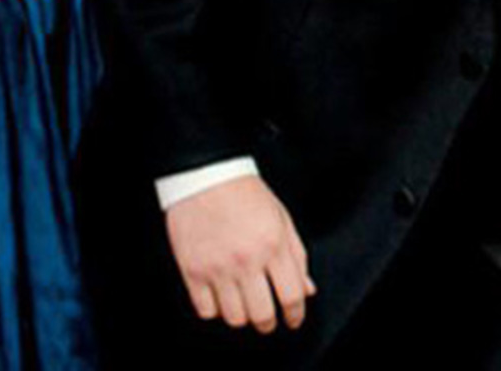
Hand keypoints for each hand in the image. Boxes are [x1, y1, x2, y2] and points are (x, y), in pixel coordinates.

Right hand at [165, 175, 315, 332]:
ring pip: (234, 318)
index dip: (296, 314)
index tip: (294, 319)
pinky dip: (216, 310)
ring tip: (246, 304)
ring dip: (243, 317)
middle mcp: (246, 260)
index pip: (291, 294)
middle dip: (269, 323)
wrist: (206, 177)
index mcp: (273, 244)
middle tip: (269, 319)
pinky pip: (206, 311)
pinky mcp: (193, 273)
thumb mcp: (282, 217)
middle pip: (261, 315)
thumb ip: (297, 255)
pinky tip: (222, 297)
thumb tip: (307, 287)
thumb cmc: (245, 192)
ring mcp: (218, 269)